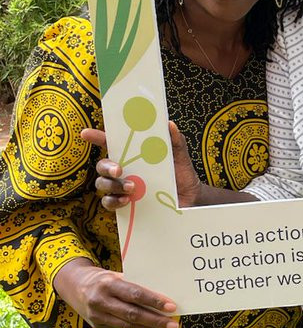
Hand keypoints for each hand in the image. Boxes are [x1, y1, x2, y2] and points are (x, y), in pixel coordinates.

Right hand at [53, 257, 178, 327]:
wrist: (73, 285)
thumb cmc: (102, 279)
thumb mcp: (115, 275)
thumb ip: (133, 284)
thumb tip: (160, 294)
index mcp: (108, 284)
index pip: (135, 294)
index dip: (154, 301)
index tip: (171, 306)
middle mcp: (101, 300)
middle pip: (133, 314)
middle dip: (156, 320)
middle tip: (174, 323)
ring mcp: (97, 315)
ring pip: (128, 326)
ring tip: (166, 327)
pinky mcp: (96, 326)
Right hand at [82, 122, 201, 209]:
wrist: (190, 199)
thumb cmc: (181, 174)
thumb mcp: (180, 156)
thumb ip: (175, 141)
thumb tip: (170, 125)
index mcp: (133, 155)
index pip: (111, 143)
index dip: (97, 137)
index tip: (86, 133)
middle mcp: (124, 170)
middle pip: (101, 165)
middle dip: (106, 166)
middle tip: (119, 170)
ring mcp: (122, 187)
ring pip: (102, 184)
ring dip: (112, 185)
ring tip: (131, 188)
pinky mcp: (124, 203)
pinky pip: (109, 202)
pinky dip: (114, 201)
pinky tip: (126, 201)